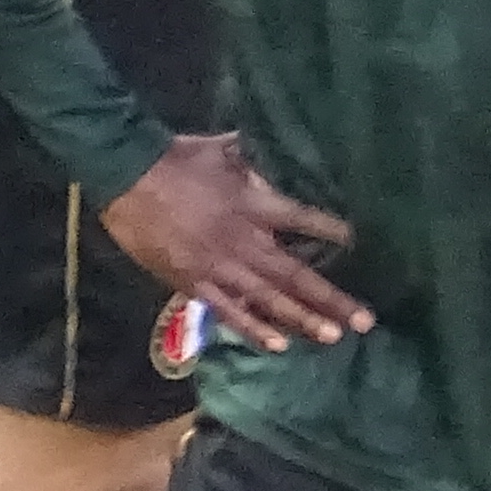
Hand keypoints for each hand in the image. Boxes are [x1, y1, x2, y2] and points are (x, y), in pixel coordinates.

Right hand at [99, 134, 372, 348]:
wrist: (126, 176)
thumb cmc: (177, 158)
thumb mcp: (227, 149)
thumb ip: (257, 157)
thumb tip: (280, 145)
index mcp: (256, 205)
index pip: (306, 221)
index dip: (334, 234)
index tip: (361, 247)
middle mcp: (245, 241)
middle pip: (296, 275)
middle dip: (331, 299)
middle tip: (365, 321)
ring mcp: (219, 267)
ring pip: (269, 300)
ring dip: (302, 320)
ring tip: (334, 337)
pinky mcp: (192, 283)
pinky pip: (228, 311)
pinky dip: (254, 329)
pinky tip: (278, 345)